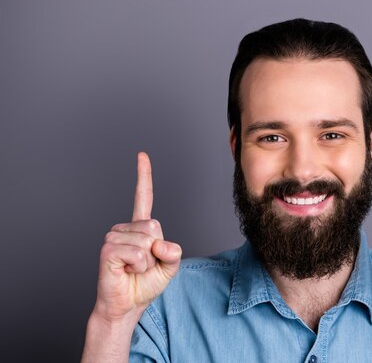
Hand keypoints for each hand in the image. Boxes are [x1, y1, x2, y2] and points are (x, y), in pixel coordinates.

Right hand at [93, 152, 181, 322]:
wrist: (127, 305)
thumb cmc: (145, 284)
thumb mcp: (170, 267)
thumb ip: (173, 252)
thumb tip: (158, 243)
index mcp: (140, 228)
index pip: (143, 197)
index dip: (143, 176)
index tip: (141, 155)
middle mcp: (125, 228)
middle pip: (155, 227)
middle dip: (157, 251)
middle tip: (144, 265)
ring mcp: (114, 236)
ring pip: (147, 240)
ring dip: (147, 261)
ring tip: (134, 269)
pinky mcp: (108, 249)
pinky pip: (137, 252)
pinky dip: (138, 265)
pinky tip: (127, 271)